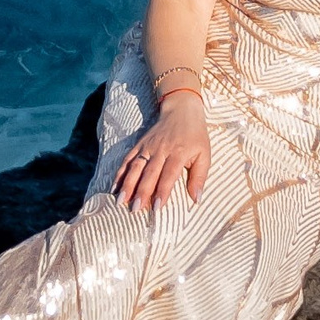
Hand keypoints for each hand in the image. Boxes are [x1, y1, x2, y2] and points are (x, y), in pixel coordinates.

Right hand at [116, 98, 210, 213]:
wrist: (182, 110)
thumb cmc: (195, 136)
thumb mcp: (205, 155)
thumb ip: (199, 177)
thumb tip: (196, 200)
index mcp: (179, 152)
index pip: (168, 175)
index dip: (162, 192)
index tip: (157, 208)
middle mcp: (161, 150)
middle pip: (149, 173)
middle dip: (141, 192)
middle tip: (135, 209)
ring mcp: (148, 147)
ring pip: (135, 167)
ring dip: (127, 184)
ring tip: (120, 201)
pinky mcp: (139, 144)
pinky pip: (128, 159)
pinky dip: (120, 173)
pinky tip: (114, 187)